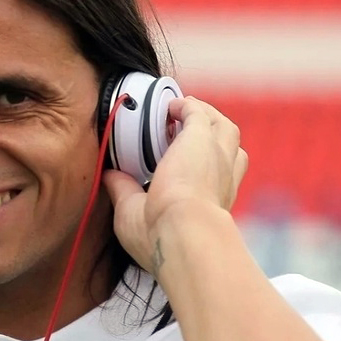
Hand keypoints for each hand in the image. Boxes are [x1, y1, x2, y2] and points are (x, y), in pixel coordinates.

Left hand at [102, 97, 247, 272]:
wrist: (181, 230)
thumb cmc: (160, 235)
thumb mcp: (134, 212)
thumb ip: (124, 190)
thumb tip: (110, 176)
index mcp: (212, 201)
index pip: (221, 175)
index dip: (208, 162)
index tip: (188, 156)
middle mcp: (222, 179)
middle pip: (230, 146)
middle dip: (214, 133)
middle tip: (189, 127)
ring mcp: (217, 157)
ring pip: (223, 127)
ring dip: (205, 115)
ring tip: (182, 110)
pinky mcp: (203, 137)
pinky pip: (198, 112)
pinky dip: (186, 105)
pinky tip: (171, 106)